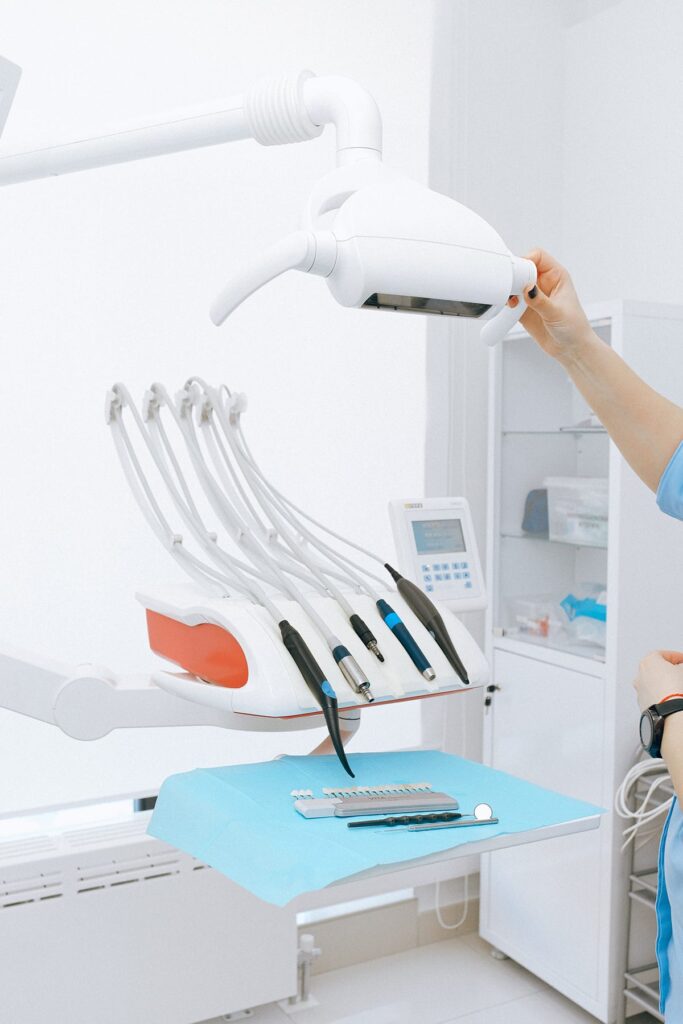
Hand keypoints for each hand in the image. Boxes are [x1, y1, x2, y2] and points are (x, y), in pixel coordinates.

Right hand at [508, 249, 595, 365]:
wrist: (571, 349)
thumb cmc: (574, 328)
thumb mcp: (557, 313)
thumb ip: (540, 301)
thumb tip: (527, 288)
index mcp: (556, 276)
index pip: (538, 257)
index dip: (526, 260)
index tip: (518, 273)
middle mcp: (544, 283)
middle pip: (523, 268)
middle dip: (514, 275)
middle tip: (511, 288)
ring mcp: (533, 296)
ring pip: (515, 283)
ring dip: (509, 289)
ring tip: (511, 300)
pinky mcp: (525, 308)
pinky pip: (511, 299)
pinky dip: (506, 302)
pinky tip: (510, 308)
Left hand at [634, 651, 682, 712]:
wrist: (670, 712)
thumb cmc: (675, 689)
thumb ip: (681, 665)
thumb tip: (680, 668)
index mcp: (648, 661)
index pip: (666, 654)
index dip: (678, 657)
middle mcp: (640, 674)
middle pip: (657, 669)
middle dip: (670, 670)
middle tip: (680, 673)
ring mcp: (640, 690)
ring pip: (654, 683)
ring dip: (665, 683)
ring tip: (678, 688)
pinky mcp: (643, 704)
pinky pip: (654, 695)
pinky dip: (662, 695)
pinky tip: (672, 698)